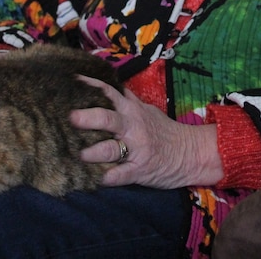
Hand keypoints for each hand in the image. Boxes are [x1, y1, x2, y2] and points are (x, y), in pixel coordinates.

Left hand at [70, 76, 223, 188]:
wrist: (190, 153)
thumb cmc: (164, 132)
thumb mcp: (146, 111)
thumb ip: (127, 101)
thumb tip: (109, 87)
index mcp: (132, 111)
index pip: (108, 93)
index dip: (89, 86)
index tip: (70, 82)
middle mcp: (132, 127)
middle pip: (107, 118)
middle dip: (88, 117)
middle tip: (70, 117)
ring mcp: (137, 149)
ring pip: (112, 148)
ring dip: (95, 151)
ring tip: (80, 154)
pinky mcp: (140, 170)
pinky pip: (123, 174)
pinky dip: (110, 177)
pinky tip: (98, 179)